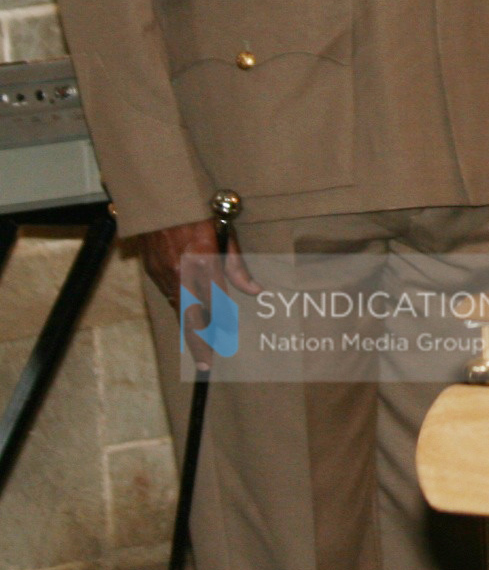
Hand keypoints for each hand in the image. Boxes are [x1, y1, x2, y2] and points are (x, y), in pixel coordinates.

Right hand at [141, 219, 259, 365]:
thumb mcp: (225, 237)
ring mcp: (164, 275)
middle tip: (206, 365)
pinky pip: (168, 296)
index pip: (216, 303)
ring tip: (201, 348)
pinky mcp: (153, 273)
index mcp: (204, 263)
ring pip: (179, 309)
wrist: (162, 205)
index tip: (226, 342)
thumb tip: (254, 291)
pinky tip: (188, 318)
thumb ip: (237, 267)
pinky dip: (179, 309)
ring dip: (190, 328)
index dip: (222, 325)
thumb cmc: (200, 217)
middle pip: (192, 317)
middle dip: (200, 344)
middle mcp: (182, 273)